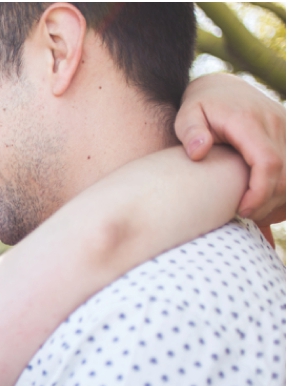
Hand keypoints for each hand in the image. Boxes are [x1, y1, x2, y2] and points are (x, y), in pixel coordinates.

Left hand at [175, 73, 285, 231]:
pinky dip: (284, 188)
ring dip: (277, 198)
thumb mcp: (187, 115)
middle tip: (243, 218)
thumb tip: (198, 151)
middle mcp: (274, 122)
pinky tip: (267, 204)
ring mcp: (285, 127)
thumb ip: (190, 131)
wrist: (221, 87)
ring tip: (253, 213)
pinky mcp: (287, 134)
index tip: (241, 211)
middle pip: (284, 173)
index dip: (259, 192)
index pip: (267, 162)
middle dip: (267, 201)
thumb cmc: (199, 106)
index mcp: (249, 121)